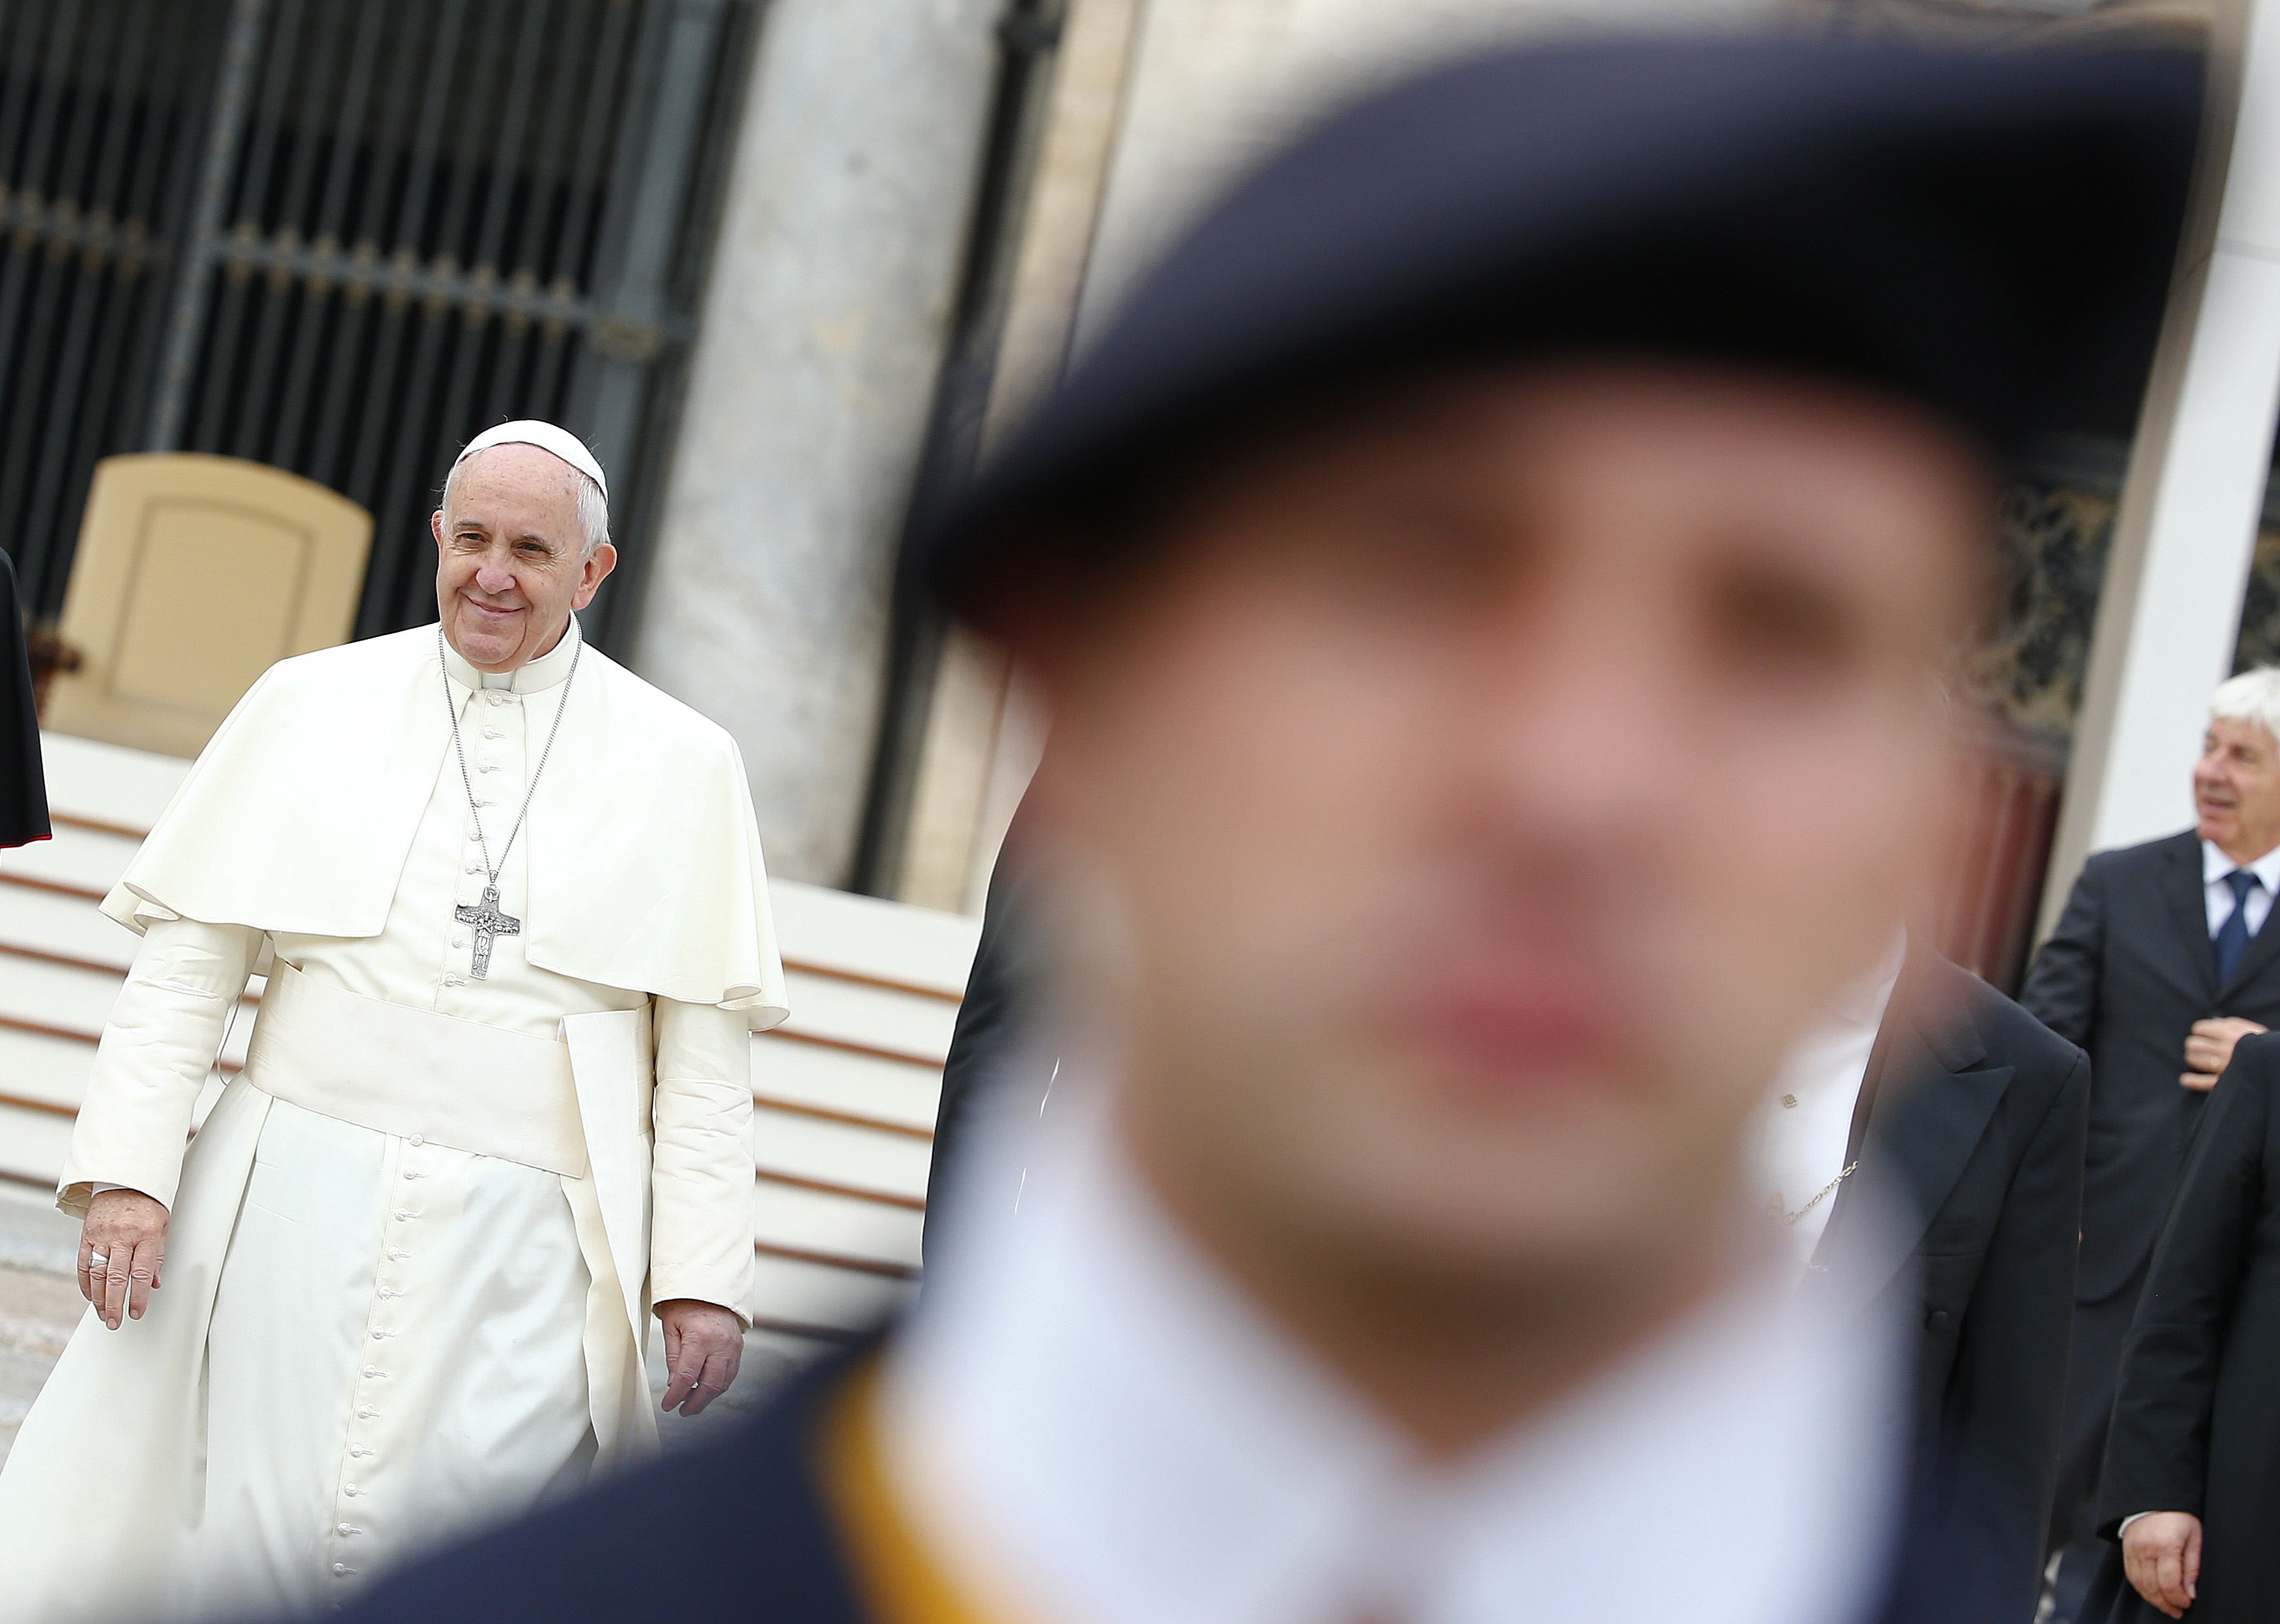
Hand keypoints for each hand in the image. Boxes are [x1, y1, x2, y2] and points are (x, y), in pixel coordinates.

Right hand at [79, 1188, 167, 1329]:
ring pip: (97, 1273)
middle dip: (115, 1304)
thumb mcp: (162, 1227)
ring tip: (103, 1314)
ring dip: (99, 1298)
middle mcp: (122, 1236)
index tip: (137, 1313)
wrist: (124, 1179)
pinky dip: (86, 1283)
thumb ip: (156, 1256)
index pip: (141, 1273)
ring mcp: (102, 1236)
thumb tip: (154, 1284)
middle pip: (116, 1277)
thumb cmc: (148, 1203)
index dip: (139, 1296)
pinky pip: (83, 1264)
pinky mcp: (87, 1235)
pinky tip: (90, 1297)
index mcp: (145, 1234)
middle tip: (115, 1322)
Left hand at [656, 1299, 742, 1416]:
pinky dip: (718, 1384)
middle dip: (694, 1403)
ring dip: (707, 1396)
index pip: (687, 1377)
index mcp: (699, 1337)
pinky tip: (705, 1386)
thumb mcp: (671, 1327)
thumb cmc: (685, 1303)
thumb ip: (673, 1357)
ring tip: (692, 1401)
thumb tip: (674, 1384)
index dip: (676, 1396)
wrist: (709, 1285)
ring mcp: (733, 1345)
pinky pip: (731, 1373)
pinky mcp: (739, 1346)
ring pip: (723, 1382)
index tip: (667, 1405)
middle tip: (682, 1410)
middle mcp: (719, 1343)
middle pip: (709, 1385)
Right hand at [2123, 1512, 2202, 1617]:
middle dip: (2167, 1603)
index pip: (2169, 1582)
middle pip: (2152, 1586)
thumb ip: (2192, 1567)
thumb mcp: (2194, 1538)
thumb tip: (2190, 1593)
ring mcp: (2132, 1549)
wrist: (2155, 1497)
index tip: (2187, 1603)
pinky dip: (2141, 1588)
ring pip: (2139, 1584)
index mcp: (2165, 1545)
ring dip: (2153, 1599)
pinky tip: (2152, 1593)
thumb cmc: (2179, 1517)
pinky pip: (2131, 1575)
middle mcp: (2145, 1548)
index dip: (2178, 1598)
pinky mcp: (2126, 1550)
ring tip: (2166, 1606)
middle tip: (2178, 1610)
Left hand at [2182, 1017, 2267, 1091]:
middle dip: (2194, 1044)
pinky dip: (2192, 1081)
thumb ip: (2232, 1024)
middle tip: (2196, 1046)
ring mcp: (2224, 1066)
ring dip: (2192, 1058)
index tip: (2200, 1033)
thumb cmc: (2265, 1045)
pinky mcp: (2225, 1082)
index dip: (2199, 1030)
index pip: (2202, 1028)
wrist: (2275, 1063)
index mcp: (2231, 1034)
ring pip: (2196, 1060)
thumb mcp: (2251, 1029)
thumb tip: (2214, 1022)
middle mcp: (2225, 1049)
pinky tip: (2185, 1080)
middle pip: (2195, 1044)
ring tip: (2193, 1057)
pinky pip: (2204, 1082)